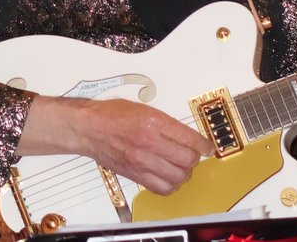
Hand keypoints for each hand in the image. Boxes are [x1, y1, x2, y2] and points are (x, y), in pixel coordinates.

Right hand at [20, 95, 212, 196]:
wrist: (88, 128)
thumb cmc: (112, 115)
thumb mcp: (143, 109)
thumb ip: (166, 123)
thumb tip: (186, 136)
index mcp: (154, 121)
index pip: (190, 139)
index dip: (204, 145)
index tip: (207, 147)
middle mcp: (149, 142)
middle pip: (188, 160)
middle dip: (194, 159)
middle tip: (191, 155)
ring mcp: (142, 161)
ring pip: (178, 177)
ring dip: (184, 174)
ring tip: (180, 167)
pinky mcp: (135, 174)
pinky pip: (162, 188)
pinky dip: (170, 185)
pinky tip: (168, 177)